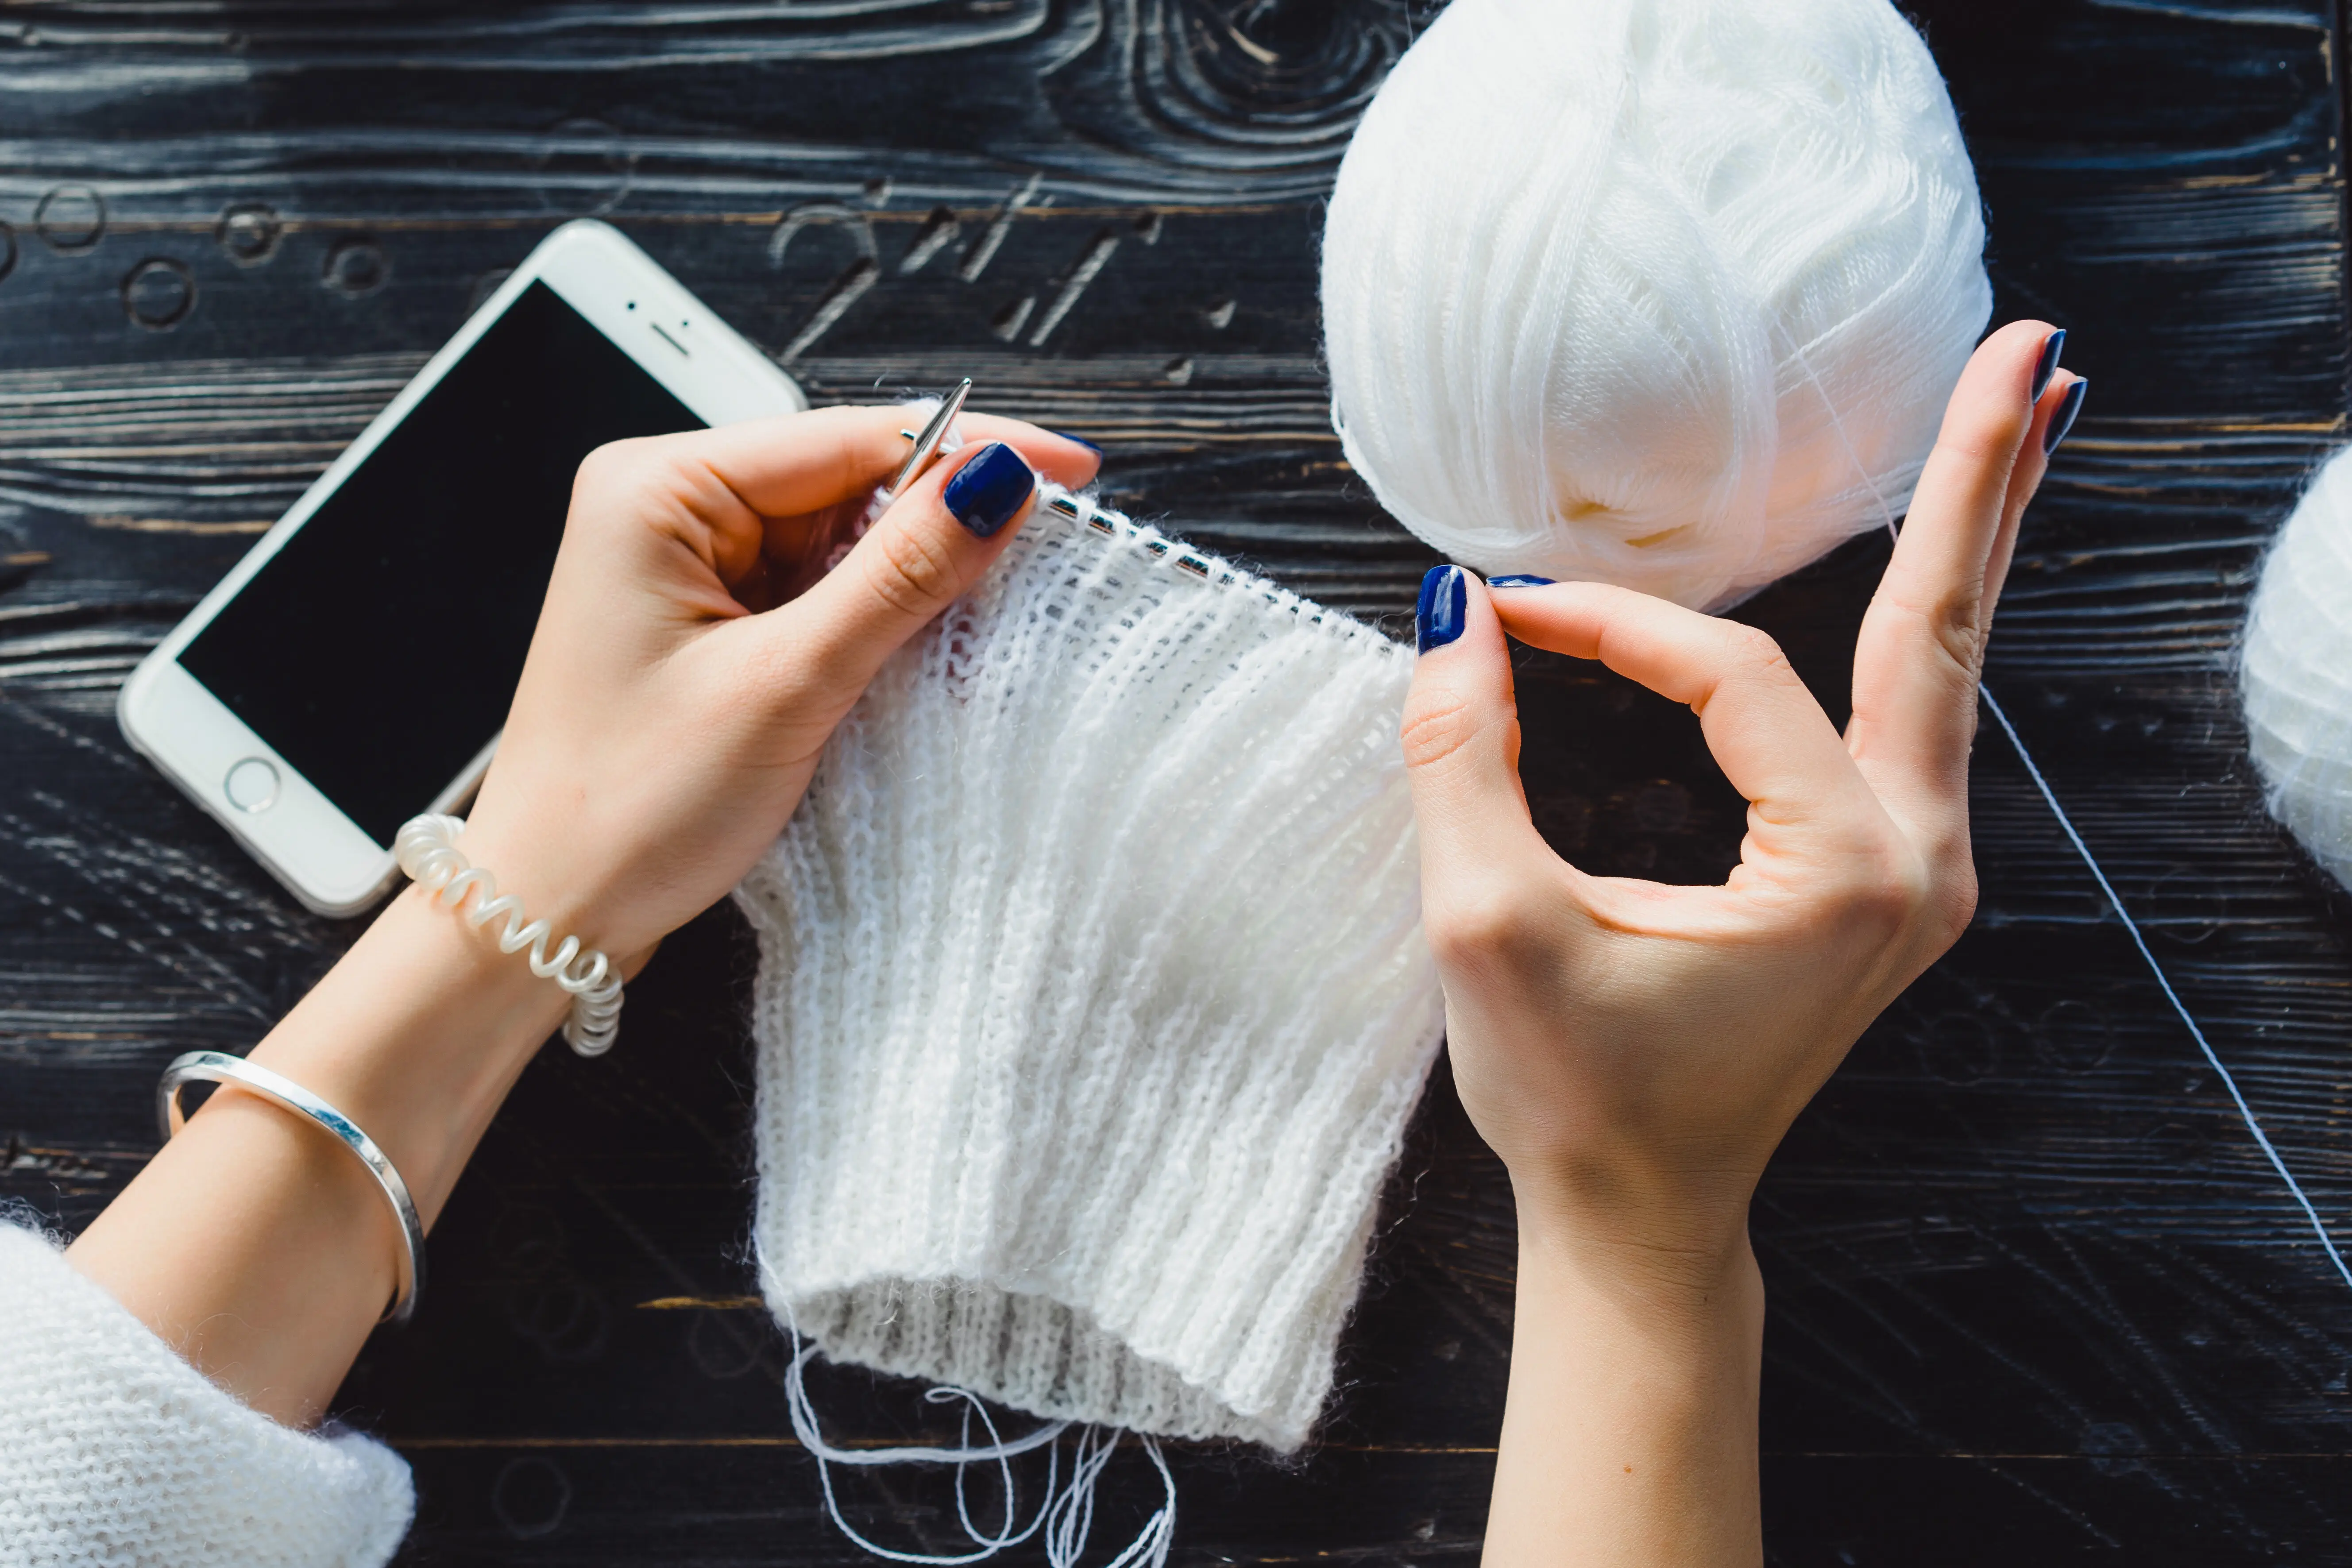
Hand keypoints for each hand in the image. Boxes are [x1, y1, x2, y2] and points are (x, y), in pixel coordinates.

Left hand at [459, 407, 1098, 961]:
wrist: (551, 912)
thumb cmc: (628, 805)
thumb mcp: (786, 684)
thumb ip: (898, 577)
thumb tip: (997, 483)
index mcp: (655, 487)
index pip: (846, 438)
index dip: (969, 451)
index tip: (1070, 467)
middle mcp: (663, 506)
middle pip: (847, 482)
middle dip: (941, 521)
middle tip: (1046, 554)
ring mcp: (684, 564)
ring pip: (840, 541)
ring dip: (911, 580)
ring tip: (983, 620)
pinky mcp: (707, 619)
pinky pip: (815, 593)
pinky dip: (873, 620)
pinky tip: (918, 649)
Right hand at [1402, 321, 2080, 1564]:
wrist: (1643, 1216)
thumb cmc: (1575, 1096)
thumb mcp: (1487, 927)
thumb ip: (1462, 759)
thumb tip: (1451, 611)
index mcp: (1838, 869)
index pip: (1725, 676)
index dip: (1603, 624)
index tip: (1498, 609)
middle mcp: (1912, 860)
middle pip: (1944, 627)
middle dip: (1976, 478)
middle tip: (2028, 344)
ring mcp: (1917, 872)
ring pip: (1948, 665)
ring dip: (1972, 535)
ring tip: (2017, 410)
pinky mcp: (1887, 880)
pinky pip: (1913, 717)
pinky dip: (1928, 620)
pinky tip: (1943, 556)